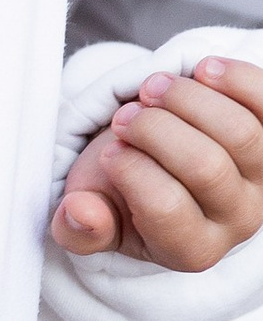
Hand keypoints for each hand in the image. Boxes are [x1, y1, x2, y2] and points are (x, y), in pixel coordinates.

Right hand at [52, 57, 262, 268]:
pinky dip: (235, 79)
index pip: (165, 208)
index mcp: (191, 249)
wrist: (166, 167)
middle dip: (154, 128)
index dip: (129, 169)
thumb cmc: (125, 190)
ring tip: (153, 88)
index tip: (110, 151)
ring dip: (188, 98)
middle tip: (124, 116)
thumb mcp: (96, 213)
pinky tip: (201, 71)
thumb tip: (80, 212)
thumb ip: (80, 227)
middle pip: (206, 167)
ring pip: (241, 133)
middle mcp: (239, 220)